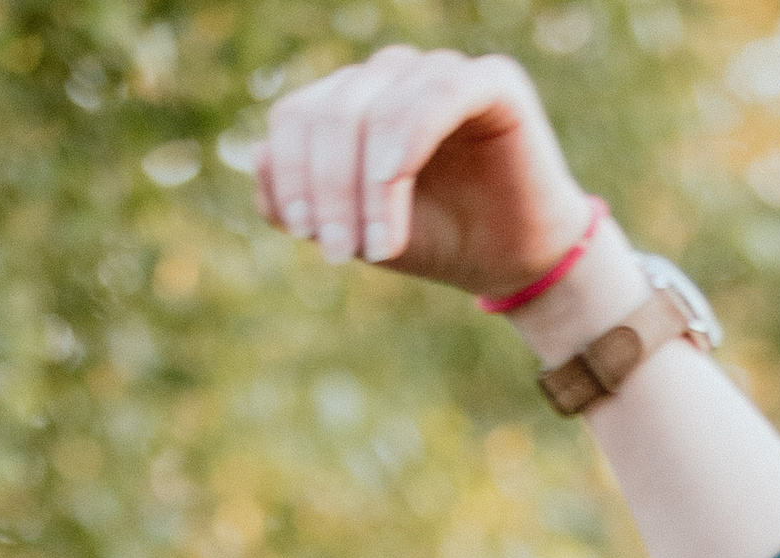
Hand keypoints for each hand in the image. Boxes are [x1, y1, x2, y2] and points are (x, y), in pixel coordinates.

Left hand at [256, 48, 586, 295]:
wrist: (516, 263)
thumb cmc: (439, 240)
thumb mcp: (357, 229)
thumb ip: (302, 201)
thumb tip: (264, 163)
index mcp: (354, 101)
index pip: (298, 115)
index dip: (291, 171)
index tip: (303, 234)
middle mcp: (393, 77)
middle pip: (331, 111)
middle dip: (327, 188)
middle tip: (338, 252)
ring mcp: (440, 73)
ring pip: (375, 108)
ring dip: (365, 186)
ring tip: (378, 248)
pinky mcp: (492, 81)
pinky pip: (435, 95)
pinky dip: (406, 148)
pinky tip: (397, 204)